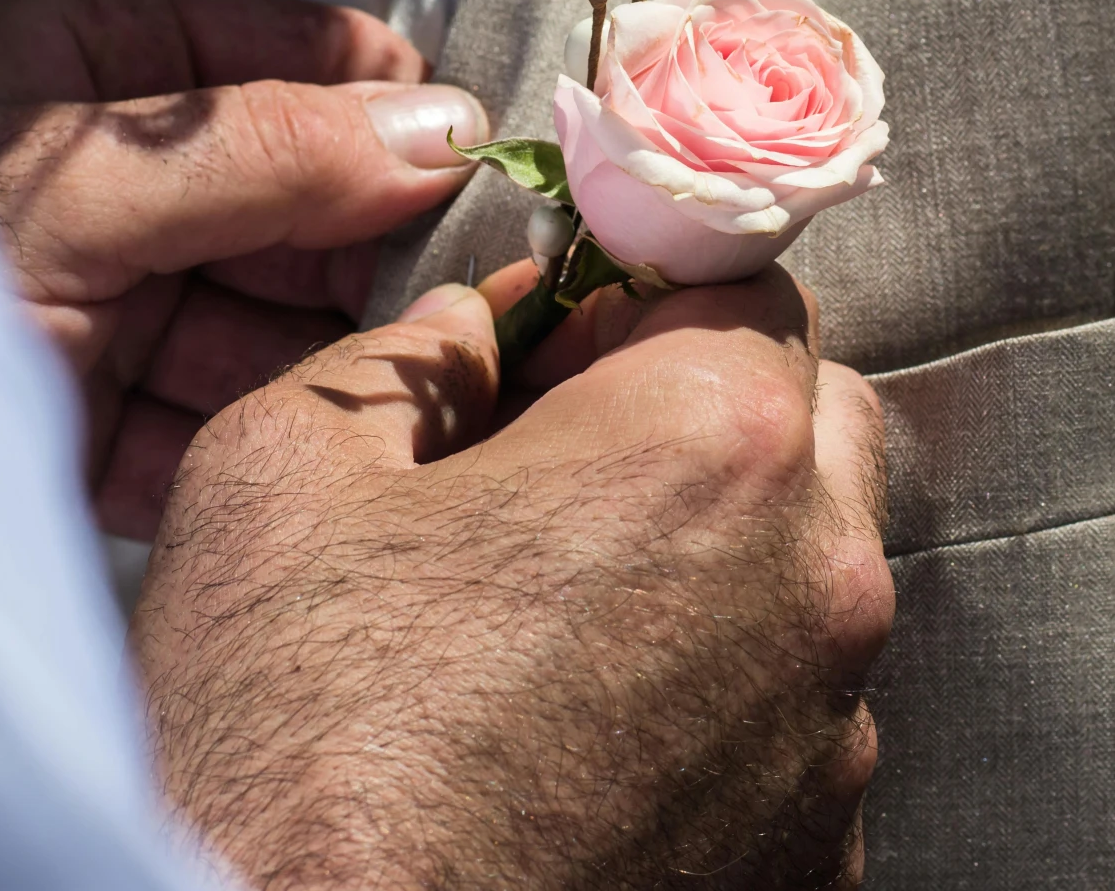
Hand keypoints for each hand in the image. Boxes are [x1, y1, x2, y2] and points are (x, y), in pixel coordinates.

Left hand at [0, 0, 486, 538]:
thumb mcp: (81, 190)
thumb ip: (267, 154)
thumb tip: (438, 128)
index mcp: (65, 65)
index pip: (264, 52)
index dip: (375, 94)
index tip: (476, 141)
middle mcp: (88, 178)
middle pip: (279, 192)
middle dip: (368, 238)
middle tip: (473, 273)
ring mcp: (93, 300)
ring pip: (261, 312)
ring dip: (336, 349)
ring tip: (429, 370)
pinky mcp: (88, 419)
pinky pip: (217, 415)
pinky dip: (275, 434)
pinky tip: (340, 442)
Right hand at [136, 270, 892, 889]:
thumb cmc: (284, 752)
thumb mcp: (283, 472)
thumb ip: (411, 357)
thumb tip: (479, 331)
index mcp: (708, 445)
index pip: (747, 281)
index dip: (645, 295)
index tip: (567, 341)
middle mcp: (816, 584)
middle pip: (806, 423)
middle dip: (701, 415)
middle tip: (555, 467)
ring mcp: (831, 739)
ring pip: (806, 579)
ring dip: (712, 566)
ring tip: (547, 627)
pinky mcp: (815, 862)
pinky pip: (793, 726)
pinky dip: (714, 708)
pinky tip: (581, 742)